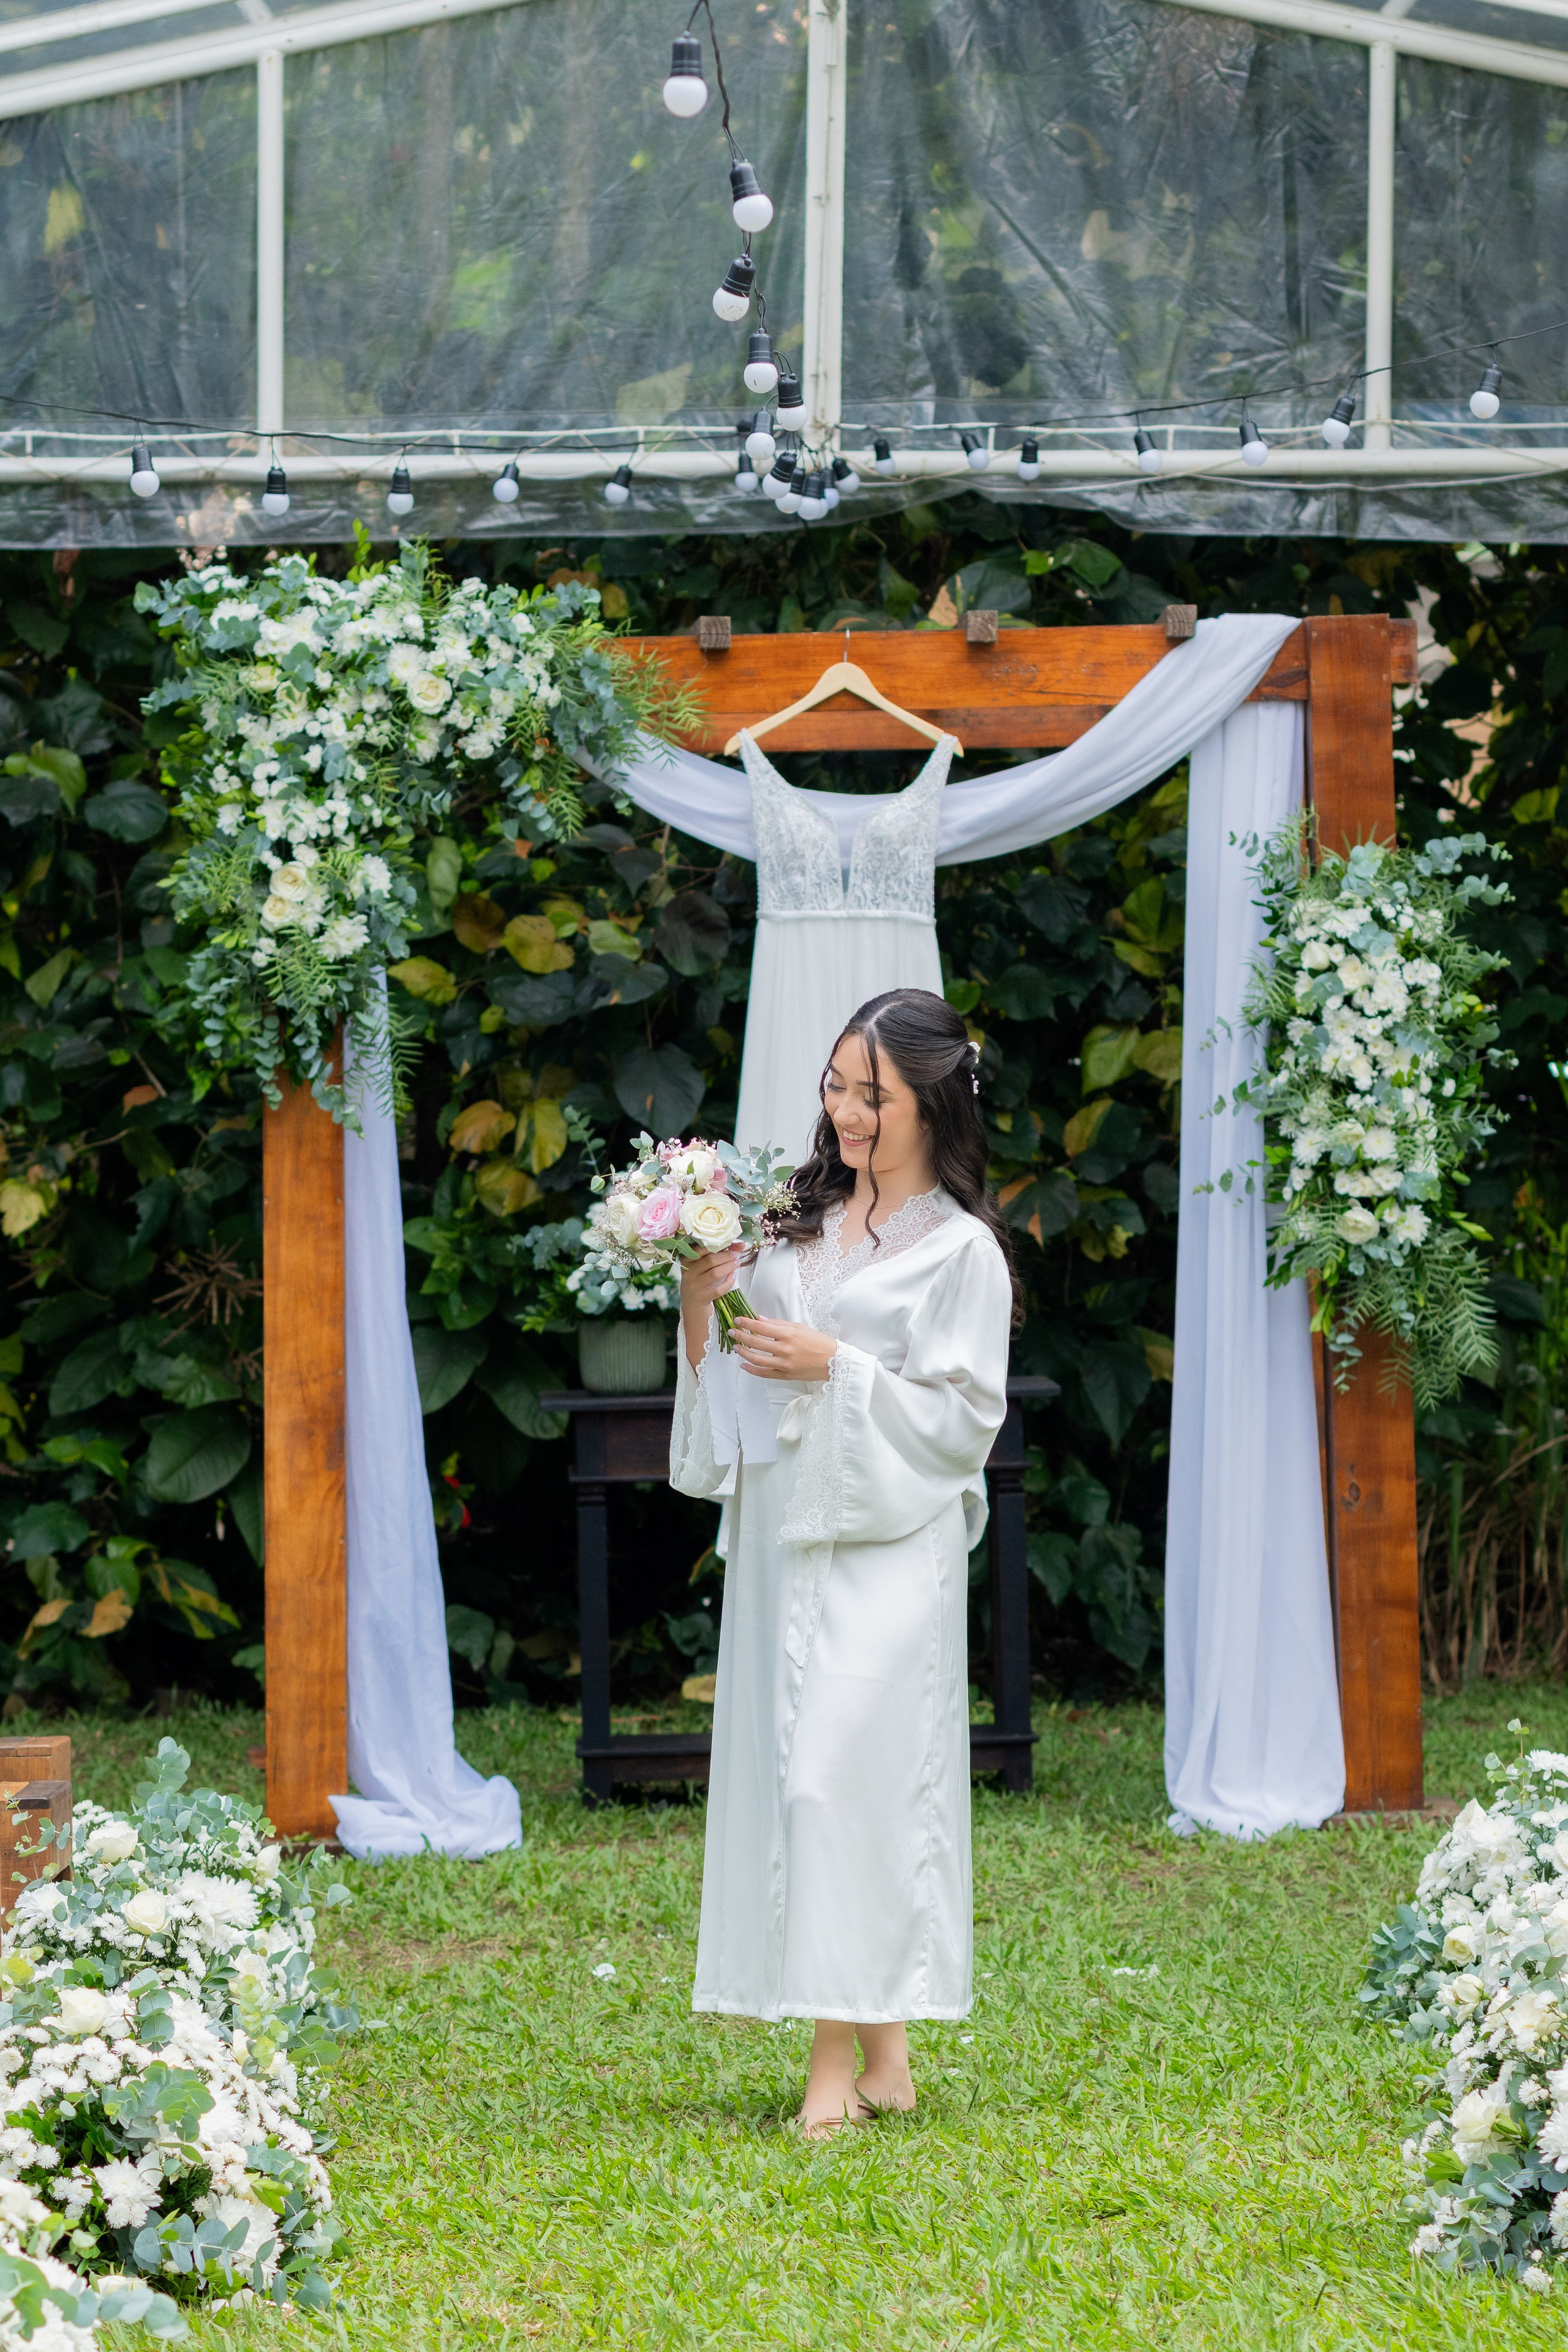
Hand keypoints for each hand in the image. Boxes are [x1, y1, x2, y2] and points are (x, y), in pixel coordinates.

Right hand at [679, 1245, 742, 1366]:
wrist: (692, 1307)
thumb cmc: (699, 1282)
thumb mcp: (701, 1268)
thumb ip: (716, 1255)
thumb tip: (738, 1245)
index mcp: (686, 1260)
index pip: (702, 1248)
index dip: (720, 1245)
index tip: (733, 1244)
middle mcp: (687, 1272)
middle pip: (710, 1260)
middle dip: (727, 1256)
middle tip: (737, 1255)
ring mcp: (693, 1286)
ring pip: (715, 1273)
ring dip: (729, 1267)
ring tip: (738, 1263)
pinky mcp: (701, 1297)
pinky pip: (718, 1289)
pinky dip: (728, 1282)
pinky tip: (733, 1278)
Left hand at [731, 1316, 836, 1382]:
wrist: (832, 1361)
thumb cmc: (818, 1342)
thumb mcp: (800, 1327)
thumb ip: (779, 1324)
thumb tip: (760, 1320)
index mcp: (789, 1334)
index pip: (762, 1327)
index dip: (747, 1323)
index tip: (738, 1320)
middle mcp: (785, 1349)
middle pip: (756, 1342)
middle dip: (741, 1336)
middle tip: (732, 1332)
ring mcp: (784, 1364)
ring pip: (757, 1359)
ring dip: (744, 1353)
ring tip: (736, 1347)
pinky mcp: (785, 1375)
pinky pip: (765, 1373)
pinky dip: (752, 1370)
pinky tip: (744, 1365)